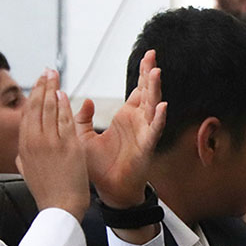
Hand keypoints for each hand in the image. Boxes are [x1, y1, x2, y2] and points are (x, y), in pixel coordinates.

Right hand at [16, 70, 90, 219]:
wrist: (60, 208)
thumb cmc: (46, 193)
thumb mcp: (27, 174)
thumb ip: (23, 160)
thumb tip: (20, 153)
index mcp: (24, 147)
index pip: (27, 114)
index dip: (32, 96)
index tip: (38, 84)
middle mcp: (34, 141)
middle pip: (37, 105)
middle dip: (42, 85)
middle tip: (48, 71)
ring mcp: (51, 142)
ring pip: (50, 108)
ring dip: (52, 89)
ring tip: (55, 76)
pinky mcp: (68, 145)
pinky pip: (65, 119)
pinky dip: (64, 104)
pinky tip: (64, 94)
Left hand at [73, 49, 166, 208]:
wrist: (109, 191)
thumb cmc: (99, 168)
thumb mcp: (83, 137)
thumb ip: (83, 118)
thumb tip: (86, 100)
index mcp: (126, 118)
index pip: (137, 91)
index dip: (142, 74)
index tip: (146, 56)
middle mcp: (138, 123)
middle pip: (148, 92)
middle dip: (150, 73)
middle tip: (152, 54)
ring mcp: (144, 133)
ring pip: (153, 107)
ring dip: (156, 90)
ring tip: (157, 72)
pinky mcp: (146, 147)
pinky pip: (154, 130)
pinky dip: (159, 118)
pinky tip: (162, 106)